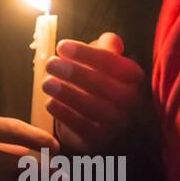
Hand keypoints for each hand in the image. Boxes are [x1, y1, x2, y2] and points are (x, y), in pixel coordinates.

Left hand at [43, 32, 144, 153]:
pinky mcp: (101, 140)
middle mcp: (131, 101)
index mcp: (133, 77)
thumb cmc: (101, 85)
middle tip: (50, 63)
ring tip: (46, 83)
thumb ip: (108, 50)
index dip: (85, 53)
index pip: (111, 62)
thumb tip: (110, 40)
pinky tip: (50, 103)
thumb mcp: (107, 66)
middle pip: (103, 85)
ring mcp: (117, 123)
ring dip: (67, 93)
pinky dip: (65, 115)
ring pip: (93, 108)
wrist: (104, 124)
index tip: (61, 46)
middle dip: (74, 73)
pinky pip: (82, 127)